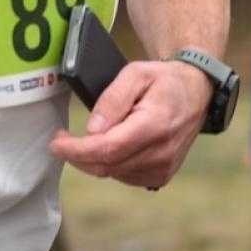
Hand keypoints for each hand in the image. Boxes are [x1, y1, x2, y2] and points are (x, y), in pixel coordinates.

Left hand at [48, 60, 210, 188]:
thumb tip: (92, 129)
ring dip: (93, 160)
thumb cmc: (163, 80)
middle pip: (106, 166)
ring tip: (90, 136)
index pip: (107, 149)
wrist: (195, 93)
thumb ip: (112, 99)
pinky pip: (124, 176)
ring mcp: (164, 168)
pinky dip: (110, 163)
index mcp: (155, 125)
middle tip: (61, 140)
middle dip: (77, 156)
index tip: (56, 142)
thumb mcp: (136, 74)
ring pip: (113, 173)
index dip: (76, 150)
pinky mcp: (162, 176)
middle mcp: (162, 152)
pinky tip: (110, 145)